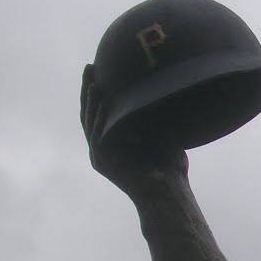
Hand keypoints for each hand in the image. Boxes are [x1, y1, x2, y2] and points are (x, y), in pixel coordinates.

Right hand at [80, 64, 188, 197]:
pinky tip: (102, 102)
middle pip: (90, 113)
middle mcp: (105, 148)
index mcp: (116, 141)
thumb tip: (151, 88)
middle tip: (89, 67)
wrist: (169, 192)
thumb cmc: (171, 167)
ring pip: (89, 122)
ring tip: (93, 80)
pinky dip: (100, 118)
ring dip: (91, 100)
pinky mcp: (101, 162)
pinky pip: (97, 135)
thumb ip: (152, 115)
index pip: (102, 111)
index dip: (100, 91)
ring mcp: (101, 155)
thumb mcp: (162, 132)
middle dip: (89, 89)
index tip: (101, 69)